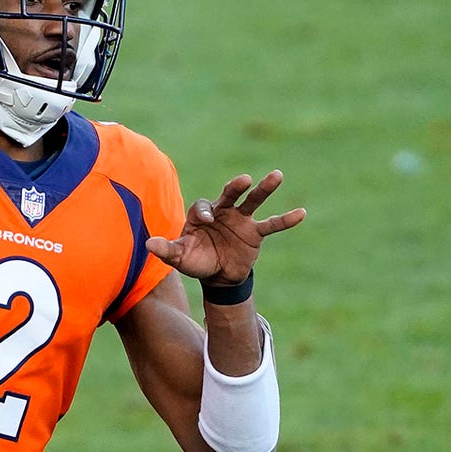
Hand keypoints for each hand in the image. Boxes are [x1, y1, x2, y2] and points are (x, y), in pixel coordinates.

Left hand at [146, 170, 305, 285]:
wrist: (217, 276)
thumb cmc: (196, 261)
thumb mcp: (180, 257)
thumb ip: (167, 249)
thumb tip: (149, 244)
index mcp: (202, 214)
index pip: (203, 207)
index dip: (205, 212)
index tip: (208, 219)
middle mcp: (223, 211)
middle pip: (229, 194)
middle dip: (235, 187)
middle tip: (244, 180)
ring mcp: (241, 220)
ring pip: (253, 200)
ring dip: (264, 189)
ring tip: (277, 175)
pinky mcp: (255, 233)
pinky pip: (272, 224)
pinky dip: (286, 220)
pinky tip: (301, 212)